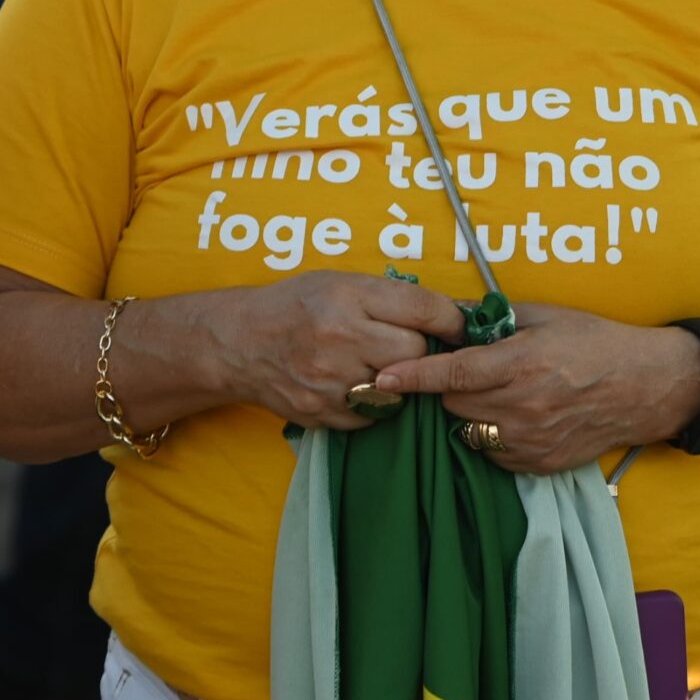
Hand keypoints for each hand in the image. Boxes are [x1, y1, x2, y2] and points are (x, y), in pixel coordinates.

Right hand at [215, 273, 467, 431]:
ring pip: (398, 390)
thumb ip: (389, 296)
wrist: (240, 342)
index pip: (423, 309)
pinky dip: (373, 406)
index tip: (459, 327)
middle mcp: (340, 336)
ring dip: (400, 382)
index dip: (452, 320)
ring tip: (381, 367)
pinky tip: (357, 386)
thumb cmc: (296, 304)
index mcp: (348, 296)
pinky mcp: (322, 412)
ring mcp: (330, 380)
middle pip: (415, 353)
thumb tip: (449, 314)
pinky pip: (372, 418)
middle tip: (410, 347)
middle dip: (420, 351)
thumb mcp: (340, 281)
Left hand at [371, 304, 699, 475]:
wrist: (647, 386)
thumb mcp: (546, 316)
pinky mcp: (539, 464)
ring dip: (469, 413)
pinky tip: (515, 415)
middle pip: (453, 405)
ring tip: (495, 394)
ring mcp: (531, 440)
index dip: (415, 376)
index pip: (454, 374)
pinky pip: (494, 453)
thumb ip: (495, 319)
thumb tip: (450, 315)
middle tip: (464, 372)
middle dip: (448, 389)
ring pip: (469, 431)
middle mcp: (523, 406)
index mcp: (522, 363)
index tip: (384, 376)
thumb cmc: (596, 341)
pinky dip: (492, 435)